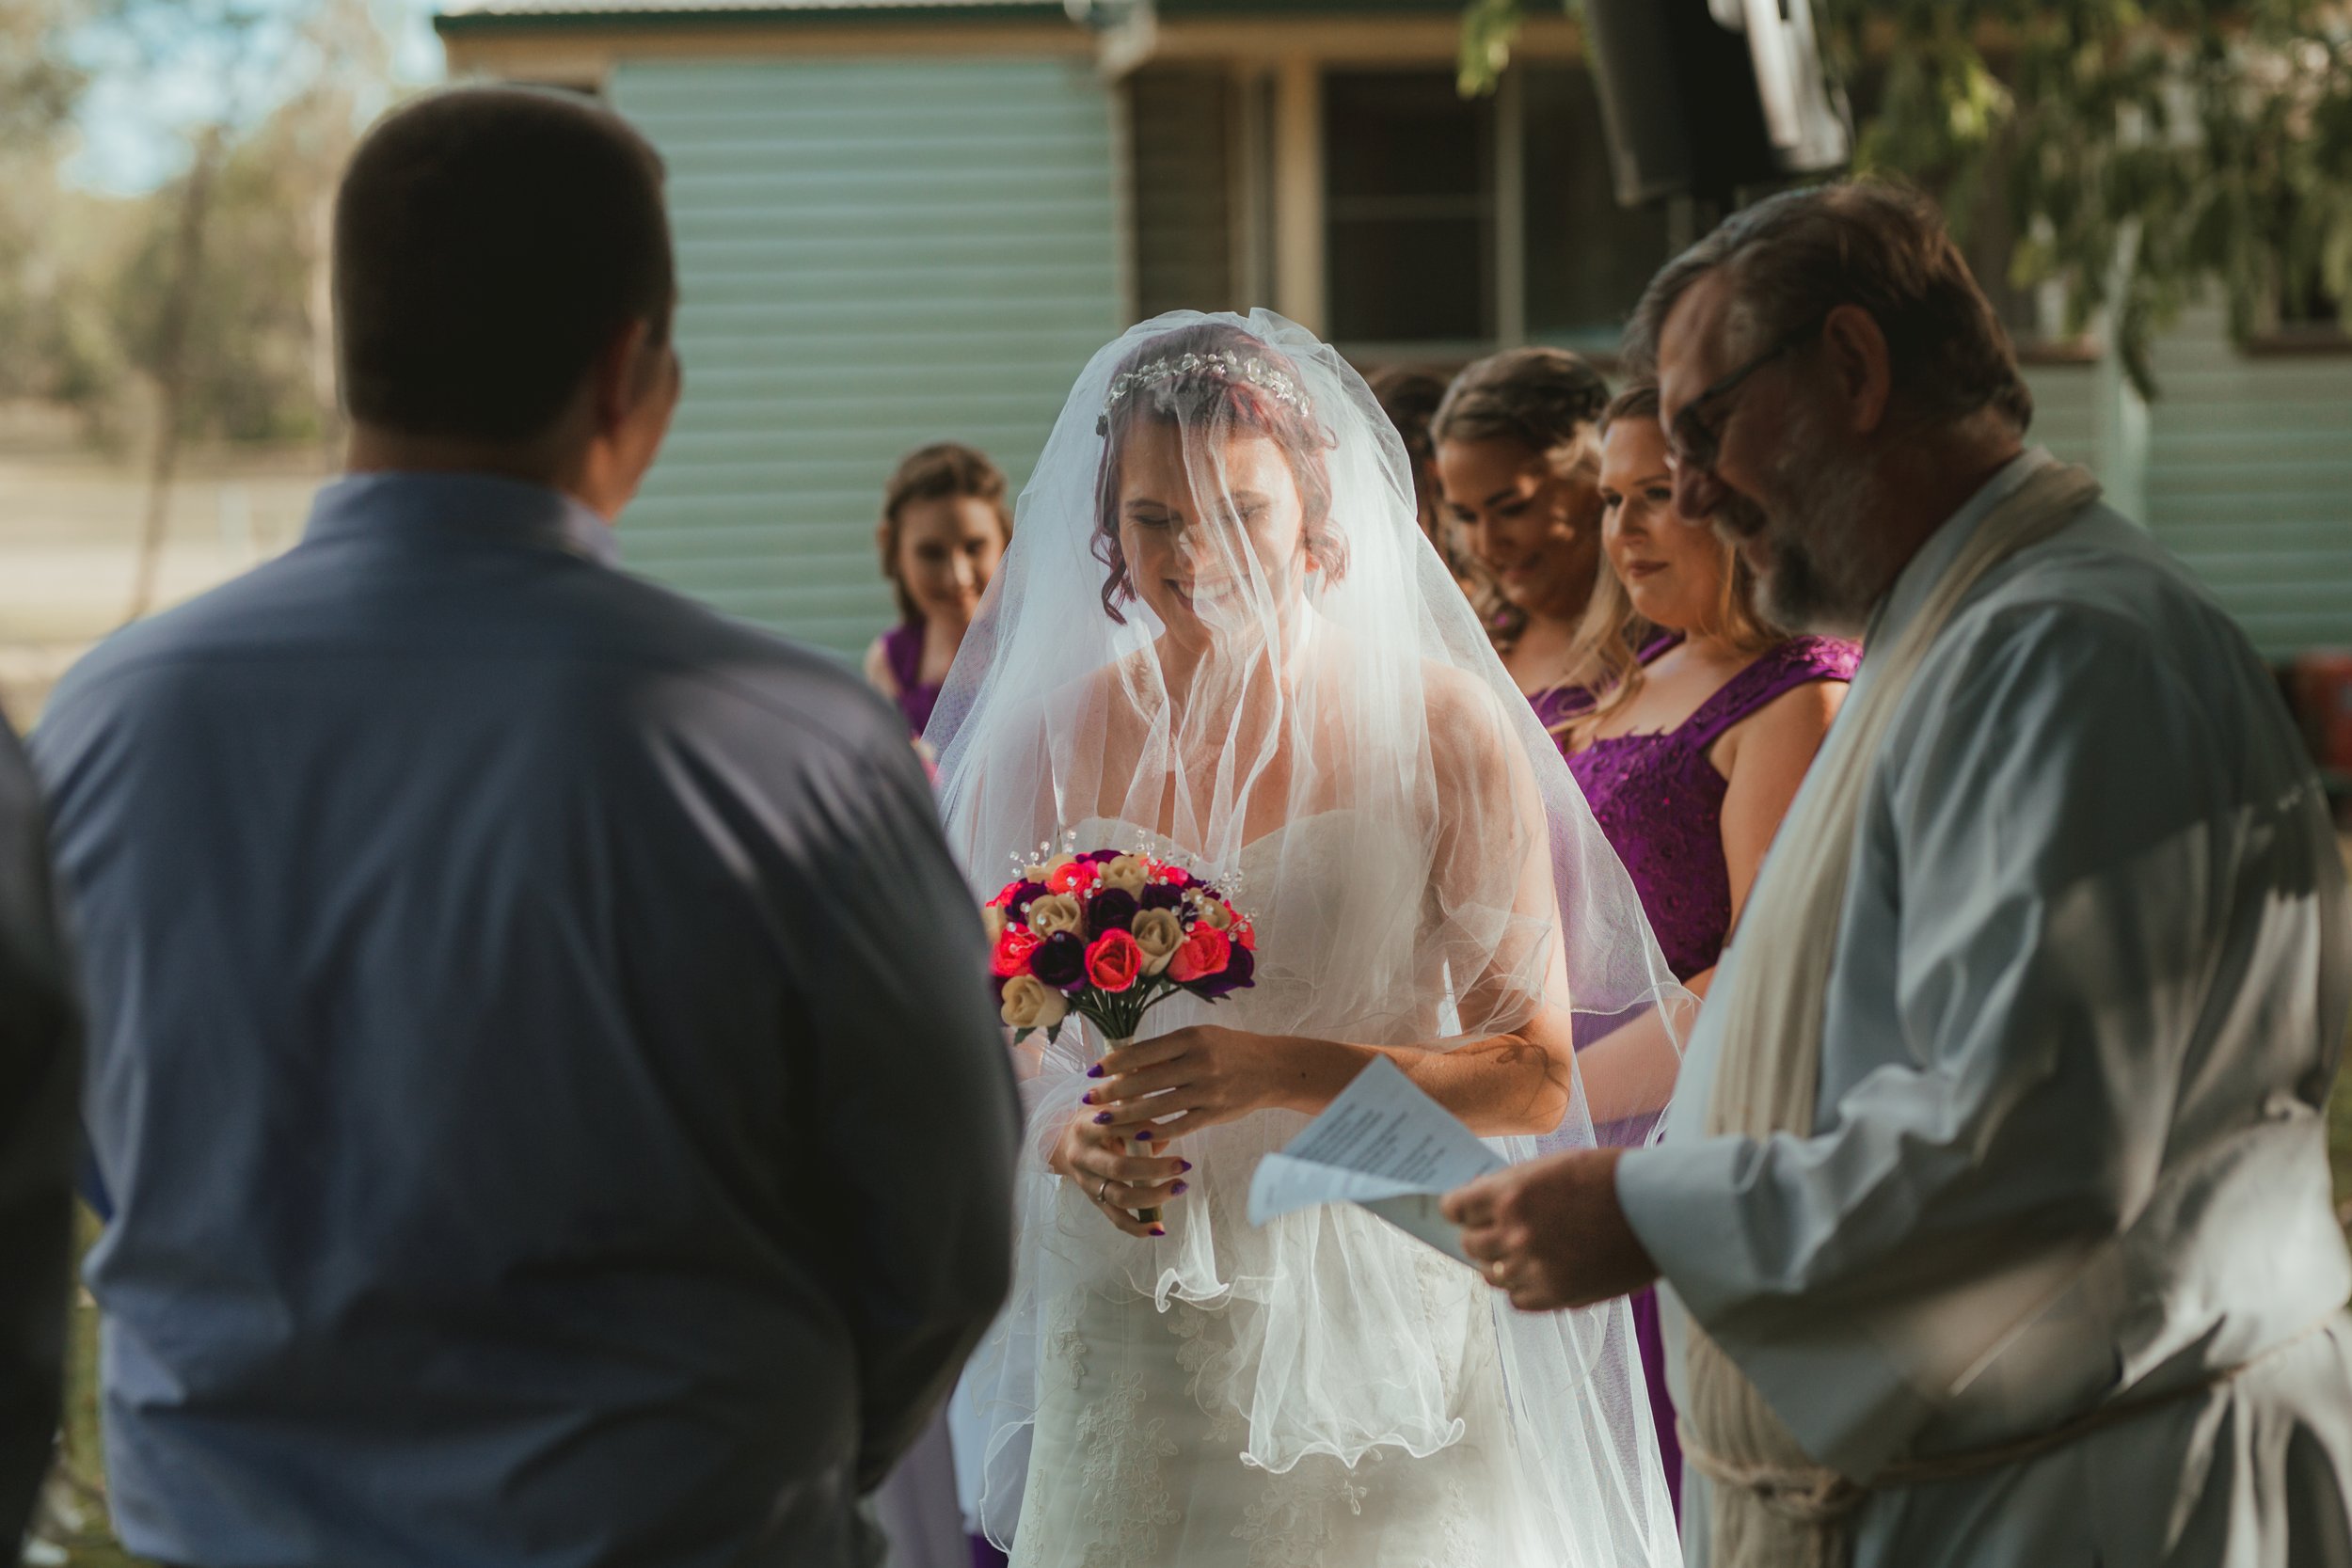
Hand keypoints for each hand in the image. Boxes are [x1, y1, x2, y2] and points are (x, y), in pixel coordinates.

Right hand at [1048, 1109, 1188, 1238]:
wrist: (1065, 1143)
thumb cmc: (1098, 1122)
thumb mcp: (1112, 1111)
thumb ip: (1137, 1120)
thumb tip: (1165, 1139)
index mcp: (1086, 1127)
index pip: (1117, 1128)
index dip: (1145, 1130)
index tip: (1173, 1129)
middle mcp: (1083, 1157)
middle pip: (1119, 1168)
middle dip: (1155, 1169)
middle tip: (1183, 1165)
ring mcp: (1087, 1182)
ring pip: (1119, 1196)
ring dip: (1153, 1196)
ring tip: (1179, 1188)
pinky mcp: (1094, 1201)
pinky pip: (1116, 1218)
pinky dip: (1138, 1227)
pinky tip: (1159, 1228)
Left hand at [1083, 1025, 1321, 1139]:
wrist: (1273, 1069)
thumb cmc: (1230, 1050)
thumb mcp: (1202, 1038)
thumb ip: (1168, 1050)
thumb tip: (1126, 1065)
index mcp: (1192, 1037)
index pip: (1144, 1051)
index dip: (1114, 1063)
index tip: (1093, 1071)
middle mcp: (1199, 1062)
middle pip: (1146, 1080)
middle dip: (1112, 1091)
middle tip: (1088, 1098)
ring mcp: (1208, 1090)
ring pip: (1157, 1106)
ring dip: (1125, 1115)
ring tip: (1103, 1118)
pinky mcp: (1215, 1114)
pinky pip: (1179, 1125)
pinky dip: (1156, 1131)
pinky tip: (1135, 1134)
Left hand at [1442, 1148, 1658, 1311]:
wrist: (1658, 1211)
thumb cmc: (1610, 1179)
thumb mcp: (1552, 1168)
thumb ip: (1514, 1187)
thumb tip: (1482, 1203)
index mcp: (1511, 1193)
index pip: (1456, 1207)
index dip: (1458, 1209)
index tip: (1461, 1211)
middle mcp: (1515, 1232)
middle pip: (1470, 1243)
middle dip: (1477, 1235)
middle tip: (1488, 1233)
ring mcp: (1534, 1267)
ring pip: (1491, 1275)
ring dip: (1498, 1264)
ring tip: (1515, 1255)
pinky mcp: (1557, 1295)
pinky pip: (1518, 1300)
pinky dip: (1522, 1289)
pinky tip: (1536, 1274)